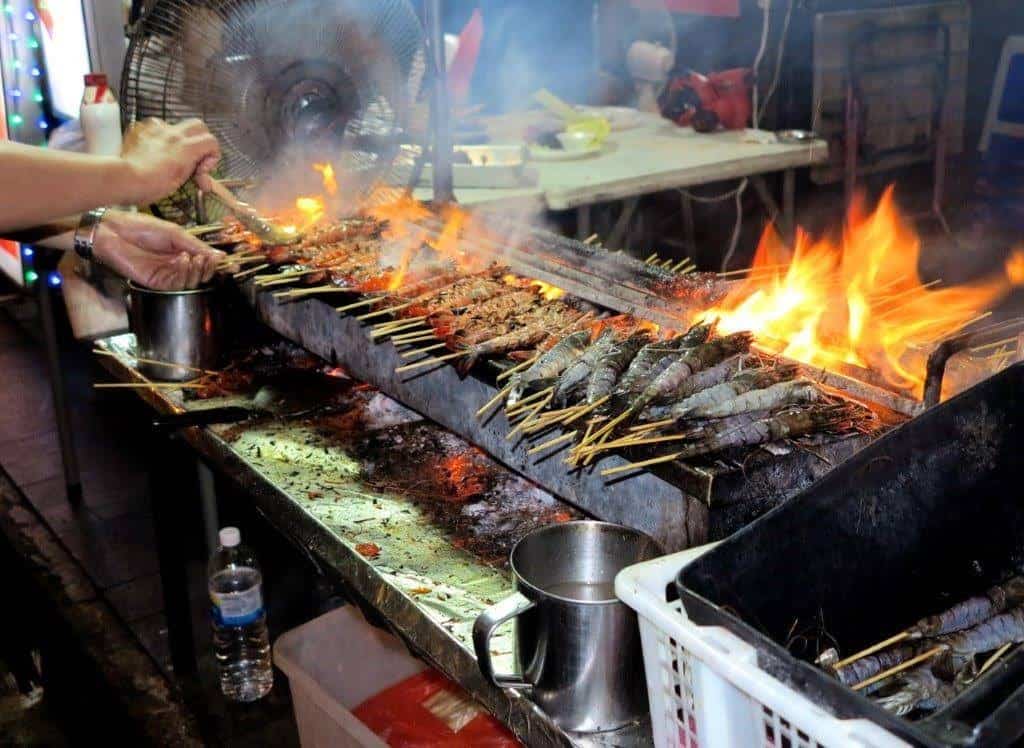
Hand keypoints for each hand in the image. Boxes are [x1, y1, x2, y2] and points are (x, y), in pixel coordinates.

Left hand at [92, 210, 229, 290]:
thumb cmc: (140, 227)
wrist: (114, 231)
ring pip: (191, 282)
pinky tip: (183, 260)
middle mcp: (176, 265)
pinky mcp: (156, 282)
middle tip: (209, 259)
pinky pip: (177, 284)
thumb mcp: (175, 233)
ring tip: (195, 258)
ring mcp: (167, 275)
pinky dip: (185, 274)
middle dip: (208, 268)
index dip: (217, 264)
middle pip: (200, 275)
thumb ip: (196, 246)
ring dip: (197, 271)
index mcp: (181, 252)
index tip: (230, 263)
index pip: (204, 262)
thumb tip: (219, 256)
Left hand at [120, 118, 220, 204]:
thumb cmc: (152, 186)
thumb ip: (193, 172)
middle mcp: (174, 133)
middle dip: (201, 140)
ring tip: (172, 154)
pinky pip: (157, 127)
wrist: (123, 178)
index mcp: (186, 147)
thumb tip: (203, 179)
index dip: (212, 156)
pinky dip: (160, 136)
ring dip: (180, 138)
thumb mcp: (179, 181)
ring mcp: (156, 129)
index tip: (202, 170)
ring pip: (177, 125)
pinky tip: (154, 149)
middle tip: (195, 157)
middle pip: (199, 126)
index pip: (212, 141)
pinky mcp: (141, 129)